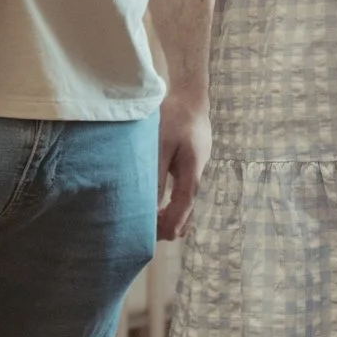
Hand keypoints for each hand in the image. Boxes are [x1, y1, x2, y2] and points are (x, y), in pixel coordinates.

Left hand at [157, 87, 211, 240]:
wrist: (191, 100)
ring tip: (144, 223)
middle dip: (165, 228)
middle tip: (139, 233)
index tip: (146, 236)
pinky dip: (170, 209)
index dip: (166, 227)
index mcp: (192, 174)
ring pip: (184, 210)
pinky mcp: (189, 172)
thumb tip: (148, 205)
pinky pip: (181, 199)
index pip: (182, 212)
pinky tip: (153, 210)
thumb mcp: (161, 144)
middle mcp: (196, 180)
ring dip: (168, 220)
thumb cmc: (175, 118)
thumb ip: (156, 174)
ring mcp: (194, 177)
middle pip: (185, 217)